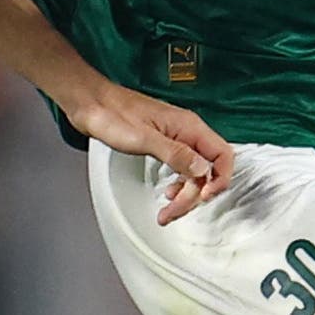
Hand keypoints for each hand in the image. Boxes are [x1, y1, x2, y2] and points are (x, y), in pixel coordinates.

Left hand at [57, 83, 233, 224]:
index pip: (222, 155)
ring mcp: (176, 138)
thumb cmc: (112, 114)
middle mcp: (187, 131)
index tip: (203, 196)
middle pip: (207, 170)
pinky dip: (177, 185)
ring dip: (185, 194)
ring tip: (168, 210)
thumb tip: (202, 169)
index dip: (219, 179)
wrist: (92, 103)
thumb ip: (176, 154)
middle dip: (194, 195)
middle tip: (174, 211)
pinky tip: (168, 193)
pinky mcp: (164, 144)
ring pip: (194, 172)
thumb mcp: (144, 139)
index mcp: (188, 127)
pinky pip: (181, 168)